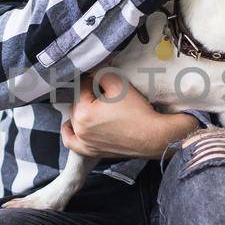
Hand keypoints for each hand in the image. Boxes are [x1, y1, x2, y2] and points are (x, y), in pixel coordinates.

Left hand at [62, 71, 198, 158]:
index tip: (105, 79)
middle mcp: (79, 129)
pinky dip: (70, 132)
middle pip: (77, 103)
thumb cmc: (137, 111)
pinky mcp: (91, 151)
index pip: (82, 87)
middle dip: (88, 95)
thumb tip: (94, 73)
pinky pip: (71, 142)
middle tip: (104, 91)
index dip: (94, 80)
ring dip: (80, 110)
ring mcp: (84, 143)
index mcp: (83, 112)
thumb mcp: (119, 84)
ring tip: (94, 104)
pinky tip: (72, 125)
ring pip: (73, 119)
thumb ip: (102, 74)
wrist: (153, 137)